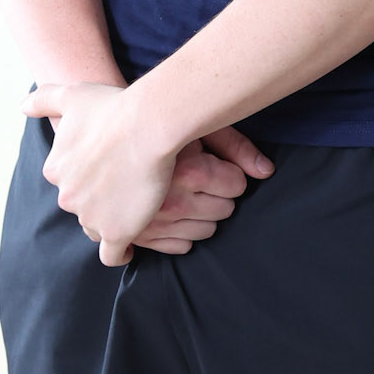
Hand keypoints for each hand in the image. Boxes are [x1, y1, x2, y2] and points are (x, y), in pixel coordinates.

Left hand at [28, 80, 177, 267]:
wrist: (148, 124)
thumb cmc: (114, 107)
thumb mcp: (72, 95)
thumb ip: (44, 99)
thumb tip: (22, 106)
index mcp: (55, 169)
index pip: (69, 182)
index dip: (88, 177)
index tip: (107, 170)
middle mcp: (66, 196)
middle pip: (82, 206)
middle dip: (98, 199)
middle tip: (125, 185)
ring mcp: (90, 216)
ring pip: (97, 227)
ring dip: (110, 221)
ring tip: (133, 209)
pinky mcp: (115, 232)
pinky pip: (111, 254)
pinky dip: (118, 252)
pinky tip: (128, 246)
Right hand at [132, 127, 275, 254]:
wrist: (107, 136)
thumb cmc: (157, 127)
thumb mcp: (200, 127)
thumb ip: (237, 148)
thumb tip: (267, 171)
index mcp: (190, 171)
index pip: (237, 185)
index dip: (231, 173)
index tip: (217, 164)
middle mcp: (172, 201)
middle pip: (225, 210)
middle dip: (221, 194)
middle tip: (202, 178)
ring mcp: (152, 222)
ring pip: (206, 231)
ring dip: (204, 214)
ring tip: (187, 191)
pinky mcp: (136, 236)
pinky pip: (179, 247)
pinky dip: (180, 233)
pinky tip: (172, 211)